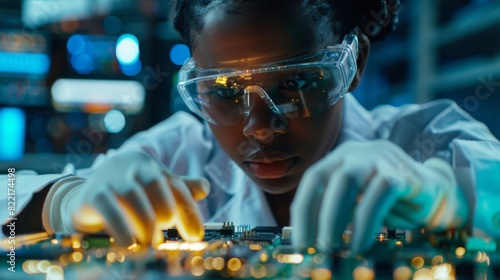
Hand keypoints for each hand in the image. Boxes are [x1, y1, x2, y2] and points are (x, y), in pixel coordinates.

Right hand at [52, 150, 209, 246]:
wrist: (80, 201)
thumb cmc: (123, 198)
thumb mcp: (151, 192)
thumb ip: (176, 191)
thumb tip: (205, 187)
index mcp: (147, 164)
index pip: (175, 184)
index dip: (188, 209)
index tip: (196, 235)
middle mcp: (129, 165)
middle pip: (156, 183)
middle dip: (166, 211)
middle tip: (166, 234)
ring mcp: (108, 177)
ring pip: (133, 195)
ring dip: (146, 222)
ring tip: (150, 243)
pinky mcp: (91, 194)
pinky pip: (109, 209)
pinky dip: (122, 227)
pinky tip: (129, 243)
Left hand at [291, 140, 466, 252]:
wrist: (435, 193)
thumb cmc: (389, 202)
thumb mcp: (357, 203)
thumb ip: (335, 212)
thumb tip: (309, 241)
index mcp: (340, 158)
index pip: (313, 180)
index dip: (302, 210)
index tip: (299, 241)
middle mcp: (357, 153)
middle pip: (325, 178)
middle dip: (314, 215)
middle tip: (312, 247)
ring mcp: (380, 158)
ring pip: (348, 182)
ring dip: (334, 218)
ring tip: (330, 247)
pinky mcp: (403, 173)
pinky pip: (379, 195)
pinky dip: (365, 223)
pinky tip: (360, 244)